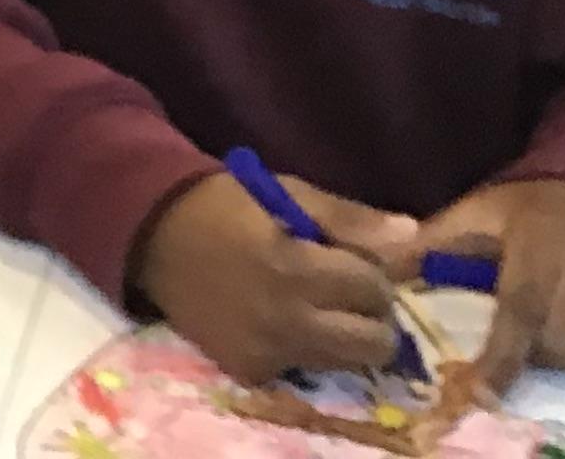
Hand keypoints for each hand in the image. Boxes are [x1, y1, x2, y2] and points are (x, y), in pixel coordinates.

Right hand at [130, 170, 412, 385]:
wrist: (152, 236)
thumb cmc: (225, 205)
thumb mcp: (286, 193)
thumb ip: (349, 218)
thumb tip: (412, 237)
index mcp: (294, 267)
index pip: (374, 289)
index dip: (372, 274)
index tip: (351, 262)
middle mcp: (283, 319)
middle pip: (372, 343)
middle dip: (371, 317)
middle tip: (345, 293)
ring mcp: (265, 352)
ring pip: (344, 363)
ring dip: (343, 337)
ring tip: (316, 307)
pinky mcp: (248, 371)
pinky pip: (303, 370)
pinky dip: (304, 349)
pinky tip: (280, 322)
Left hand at [419, 178, 564, 391]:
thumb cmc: (538, 203)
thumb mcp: (483, 209)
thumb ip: (436, 241)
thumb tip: (384, 269)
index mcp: (539, 252)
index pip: (520, 317)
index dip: (499, 363)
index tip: (480, 393)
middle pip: (561, 349)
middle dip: (538, 352)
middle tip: (529, 332)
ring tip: (562, 328)